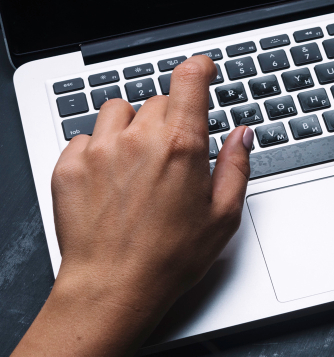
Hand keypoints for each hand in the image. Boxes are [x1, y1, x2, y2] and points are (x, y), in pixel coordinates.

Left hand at [50, 55, 252, 322]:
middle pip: (157, 101)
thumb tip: (242, 136)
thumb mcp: (223, 216)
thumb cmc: (169, 259)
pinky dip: (100, 150)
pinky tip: (112, 181)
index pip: (188, 80)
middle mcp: (138, 139)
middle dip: (169, 119)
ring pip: (118, 111)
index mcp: (182, 146)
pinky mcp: (69, 165)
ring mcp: (100, 150)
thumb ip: (237, 167)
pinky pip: (85, 137)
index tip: (201, 68)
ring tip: (139, 164)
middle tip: (173, 156)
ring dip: (131, 127)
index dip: (198, 68)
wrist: (113, 288)